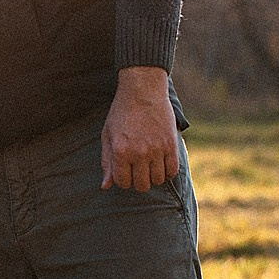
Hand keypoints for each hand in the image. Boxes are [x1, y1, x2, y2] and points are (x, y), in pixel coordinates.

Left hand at [102, 67, 183, 192]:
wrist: (143, 91)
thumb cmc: (121, 114)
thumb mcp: (108, 136)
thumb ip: (107, 163)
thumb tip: (105, 187)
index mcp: (121, 151)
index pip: (123, 182)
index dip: (123, 180)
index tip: (126, 171)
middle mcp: (139, 153)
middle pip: (142, 185)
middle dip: (138, 181)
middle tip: (138, 170)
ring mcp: (157, 149)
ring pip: (158, 180)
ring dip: (153, 177)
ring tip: (150, 166)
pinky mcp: (171, 145)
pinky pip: (173, 171)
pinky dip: (167, 172)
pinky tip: (162, 164)